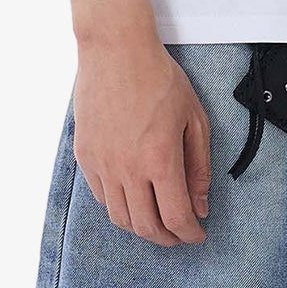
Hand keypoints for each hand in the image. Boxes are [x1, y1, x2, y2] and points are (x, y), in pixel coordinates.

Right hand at [73, 24, 210, 244]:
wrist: (115, 48)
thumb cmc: (159, 78)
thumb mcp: (195, 120)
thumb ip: (199, 168)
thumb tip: (200, 206)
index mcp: (160, 160)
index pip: (176, 218)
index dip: (190, 234)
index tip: (197, 235)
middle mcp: (128, 168)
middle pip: (147, 227)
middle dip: (167, 239)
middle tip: (179, 235)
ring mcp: (103, 163)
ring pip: (121, 218)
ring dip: (142, 228)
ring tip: (157, 221)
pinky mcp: (86, 156)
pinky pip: (102, 198)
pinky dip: (120, 208)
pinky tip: (134, 200)